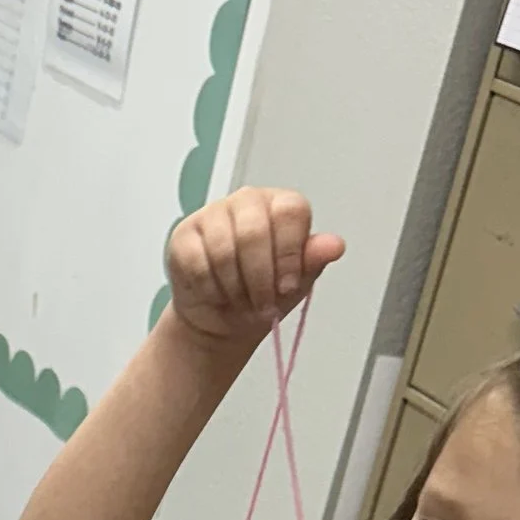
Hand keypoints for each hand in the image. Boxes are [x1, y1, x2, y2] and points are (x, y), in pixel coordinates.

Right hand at [166, 188, 344, 350]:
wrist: (225, 318)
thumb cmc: (264, 293)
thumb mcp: (297, 281)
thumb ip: (313, 260)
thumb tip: (335, 246)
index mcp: (280, 205)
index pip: (290, 211)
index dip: (290, 253)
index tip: (288, 286)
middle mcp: (247, 201)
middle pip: (254, 231)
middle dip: (259, 278)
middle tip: (263, 305)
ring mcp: (212, 214)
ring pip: (223, 249)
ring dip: (235, 288)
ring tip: (241, 302)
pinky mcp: (184, 235)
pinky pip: (197, 262)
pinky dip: (211, 289)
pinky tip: (217, 294)